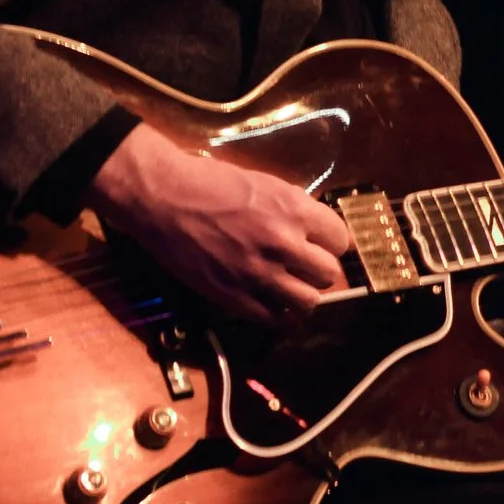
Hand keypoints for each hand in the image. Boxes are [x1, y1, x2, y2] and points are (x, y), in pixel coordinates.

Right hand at [84, 122, 353, 323]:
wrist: (162, 198)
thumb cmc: (212, 183)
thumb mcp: (266, 185)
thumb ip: (296, 209)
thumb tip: (319, 231)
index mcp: (293, 210)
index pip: (341, 240)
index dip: (331, 243)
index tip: (322, 245)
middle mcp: (282, 243)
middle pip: (328, 273)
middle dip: (320, 270)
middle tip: (307, 267)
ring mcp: (257, 272)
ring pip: (308, 301)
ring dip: (304, 296)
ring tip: (294, 289)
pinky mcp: (232, 295)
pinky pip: (273, 319)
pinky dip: (280, 317)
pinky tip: (276, 308)